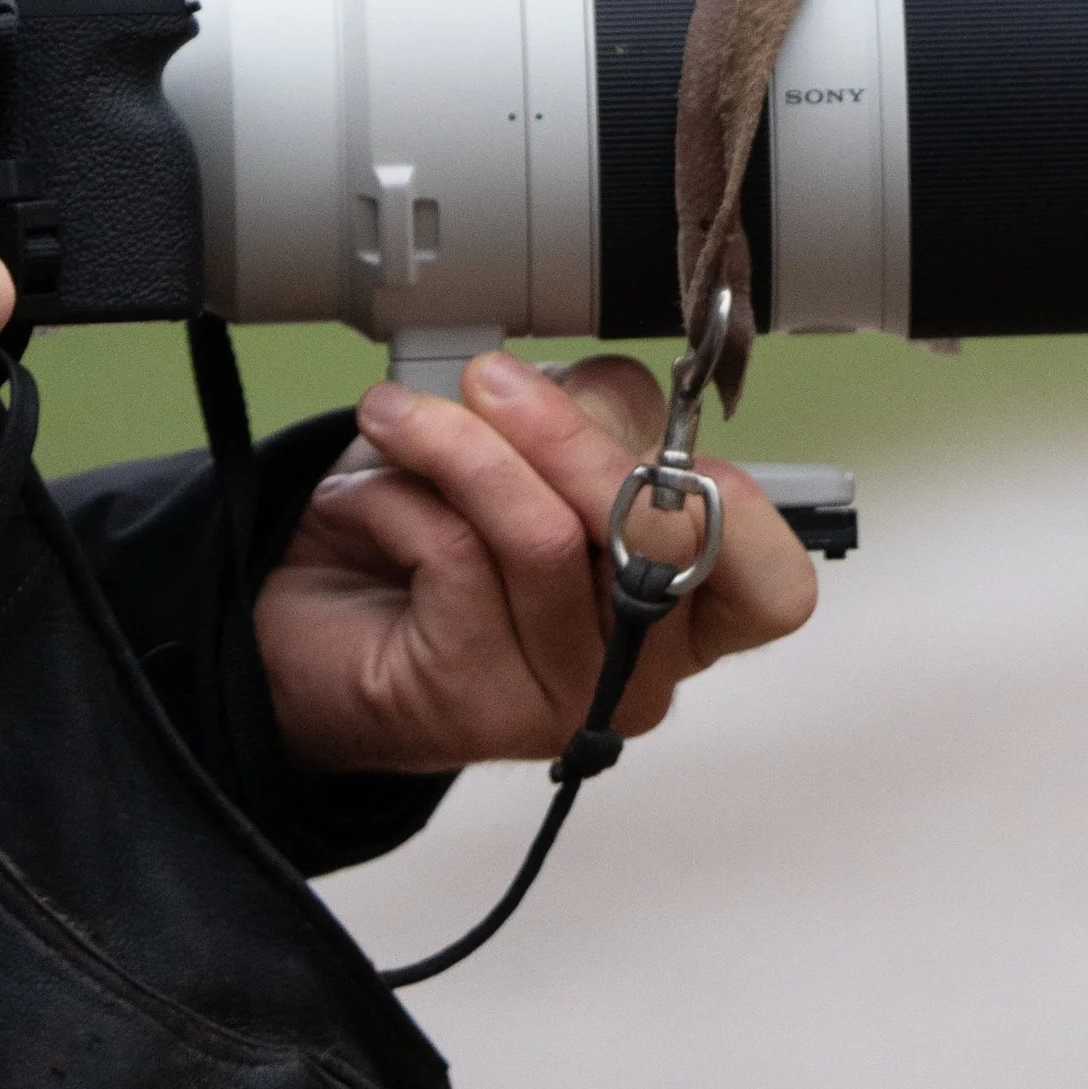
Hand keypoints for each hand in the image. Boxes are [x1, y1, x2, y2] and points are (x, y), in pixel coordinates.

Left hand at [254, 351, 818, 774]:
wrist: (312, 616)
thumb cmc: (442, 524)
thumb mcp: (545, 450)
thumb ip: (603, 424)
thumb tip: (597, 404)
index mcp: (692, 603)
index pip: (775, 585)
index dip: (733, 504)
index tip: (648, 431)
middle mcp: (647, 669)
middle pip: (664, 543)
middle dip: (569, 434)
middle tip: (489, 379)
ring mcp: (568, 700)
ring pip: (546, 537)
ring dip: (459, 446)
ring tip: (396, 418)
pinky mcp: (479, 709)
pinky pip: (457, 557)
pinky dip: (399, 498)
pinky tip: (367, 497)